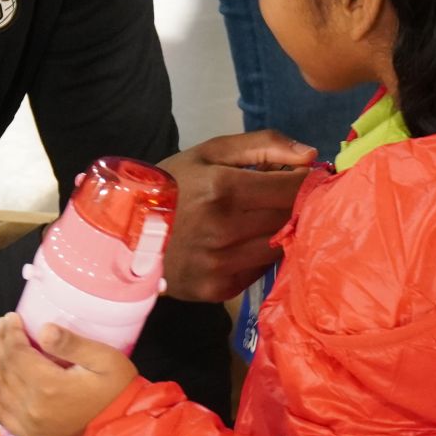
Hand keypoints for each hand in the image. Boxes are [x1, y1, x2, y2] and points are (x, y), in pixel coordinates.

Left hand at [0, 315, 138, 435]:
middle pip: (4, 368)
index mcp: (49, 386)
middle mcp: (32, 407)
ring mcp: (28, 425)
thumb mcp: (105, 360)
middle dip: (0, 343)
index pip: (17, 353)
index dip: (10, 332)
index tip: (11, 317)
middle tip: (2, 326)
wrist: (123, 432)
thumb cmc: (117, 392)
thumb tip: (44, 329)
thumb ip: (72, 344)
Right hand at [159, 131, 317, 302]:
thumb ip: (263, 145)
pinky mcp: (218, 289)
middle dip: (296, 205)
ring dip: (281, 232)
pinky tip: (243, 244)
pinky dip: (260, 256)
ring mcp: (221, 264)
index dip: (306, 182)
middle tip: (283, 198)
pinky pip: (260, 271)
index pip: (293, 188)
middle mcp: (224, 230)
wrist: (124, 233)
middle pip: (290, 218)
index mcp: (223, 189)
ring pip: (280, 247)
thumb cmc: (171, 186)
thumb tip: (311, 155)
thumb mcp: (210, 152)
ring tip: (262, 220)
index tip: (304, 178)